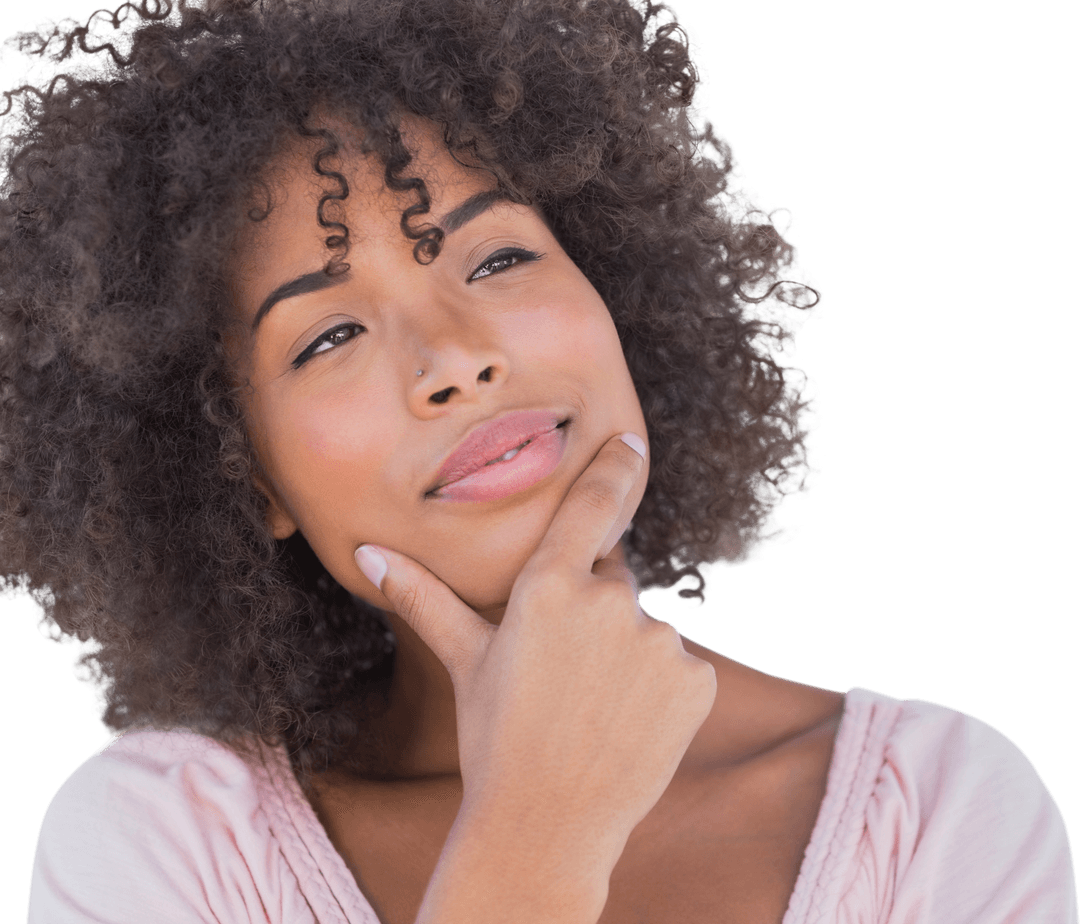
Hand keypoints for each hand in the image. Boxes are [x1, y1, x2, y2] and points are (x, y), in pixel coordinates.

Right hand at [354, 432, 716, 868]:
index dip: (614, 469)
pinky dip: (661, 689)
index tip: (632, 442)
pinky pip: (680, 668)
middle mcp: (608, 602)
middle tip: (566, 671)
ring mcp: (658, 641)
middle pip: (612, 582)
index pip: (591, 506)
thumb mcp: (465, 660)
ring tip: (592, 706)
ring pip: (645, 630)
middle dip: (594, 612)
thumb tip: (369, 553)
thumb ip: (424, 597)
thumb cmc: (494, 738)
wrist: (546, 826)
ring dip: (627, 654)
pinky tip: (628, 724)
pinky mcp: (695, 680)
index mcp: (548, 586)